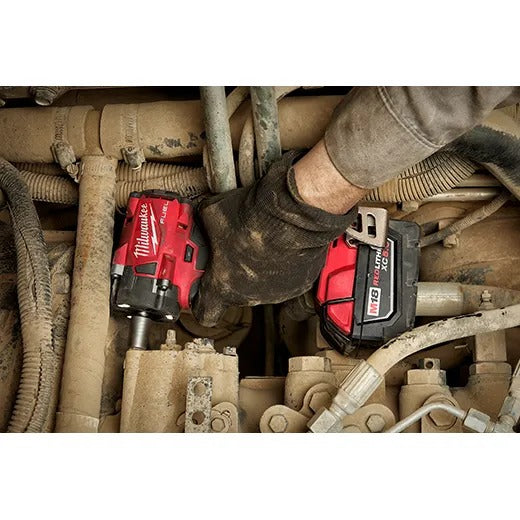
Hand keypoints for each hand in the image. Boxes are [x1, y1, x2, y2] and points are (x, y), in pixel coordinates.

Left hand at [192, 151, 358, 326]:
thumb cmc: (255, 217)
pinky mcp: (299, 284)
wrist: (294, 212)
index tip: (201, 285)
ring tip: (257, 243)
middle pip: (233, 294)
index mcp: (223, 286)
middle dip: (229, 275)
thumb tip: (198, 219)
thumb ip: (201, 224)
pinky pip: (284, 278)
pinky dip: (280, 265)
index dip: (200, 300)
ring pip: (259, 286)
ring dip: (255, 268)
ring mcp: (277, 292)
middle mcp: (250, 296)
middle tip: (229, 252)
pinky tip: (278, 244)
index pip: (204, 313)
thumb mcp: (212, 213)